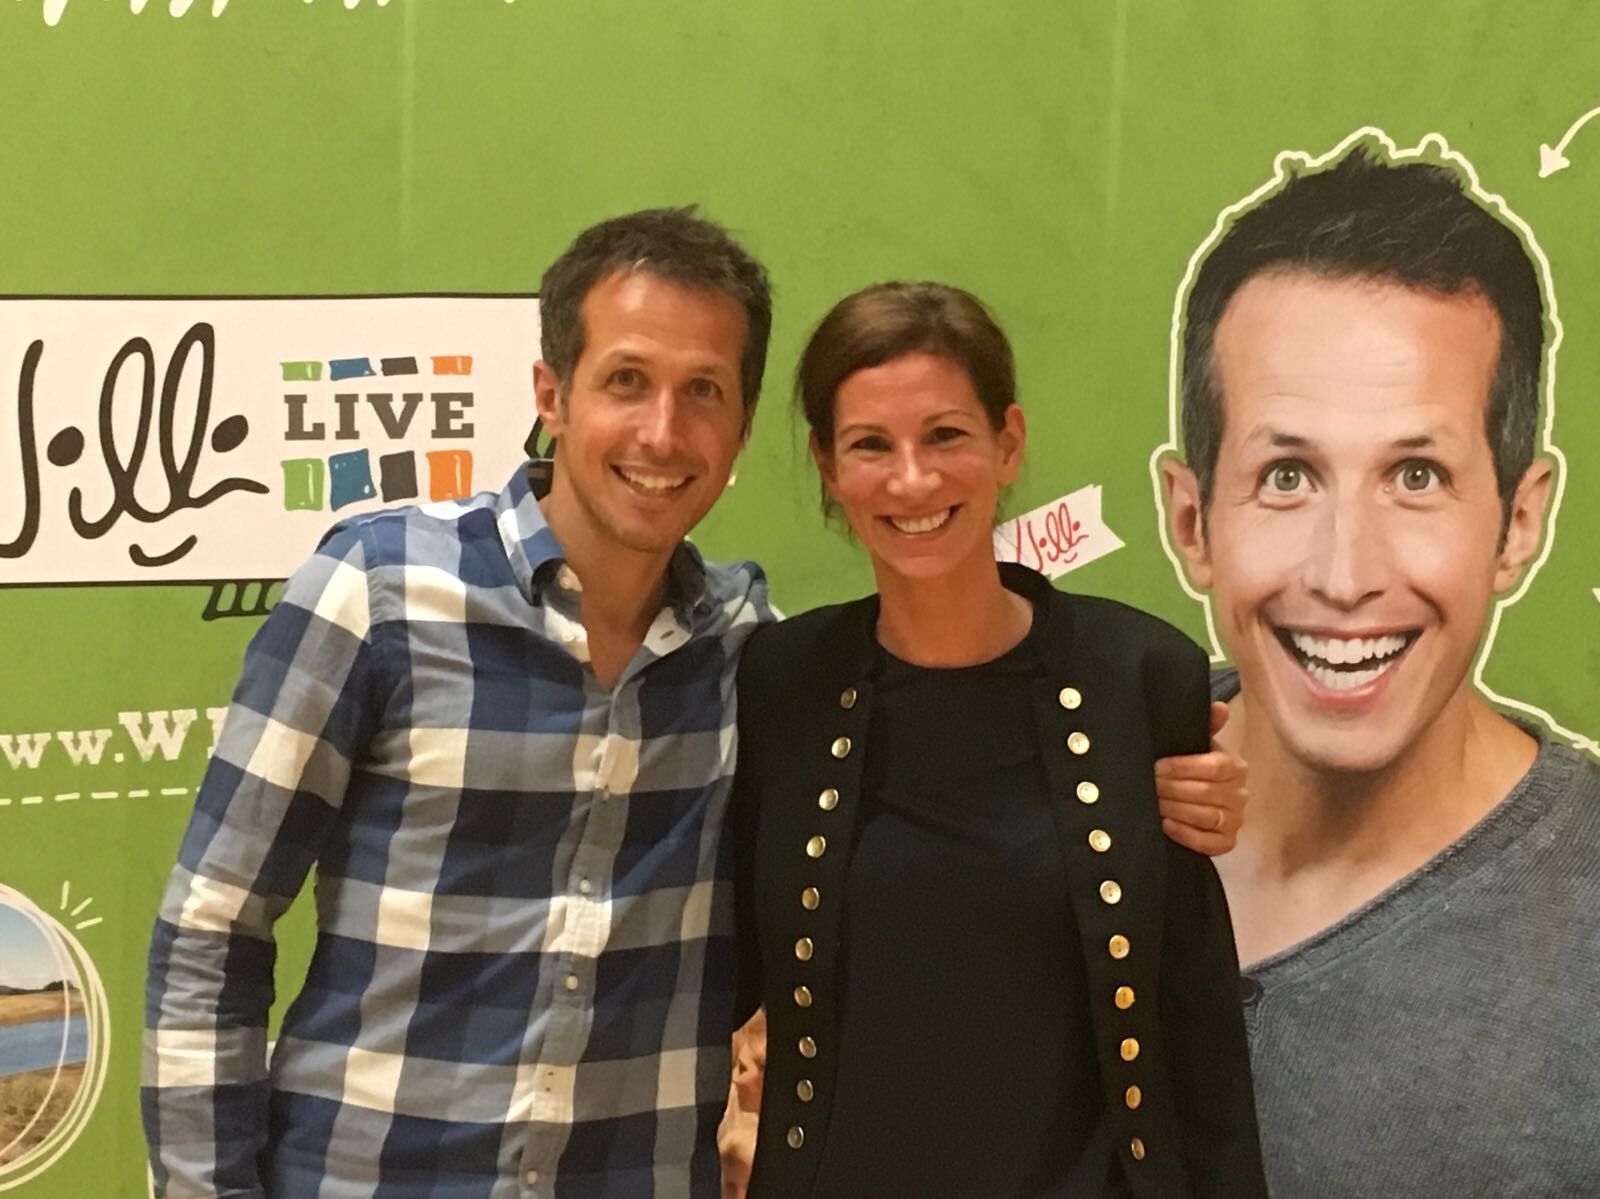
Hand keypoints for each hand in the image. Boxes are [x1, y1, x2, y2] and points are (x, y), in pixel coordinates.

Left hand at [1154, 701, 1246, 856]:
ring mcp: (1235, 820)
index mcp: (1235, 767)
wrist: (1198, 799)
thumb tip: (1219, 707)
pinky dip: (1187, 835)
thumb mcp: (1197, 745)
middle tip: (1149, 786)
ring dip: (1176, 810)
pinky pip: (1210, 844)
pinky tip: (1166, 825)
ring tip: (1154, 804)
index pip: (1215, 767)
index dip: (1183, 767)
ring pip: (1207, 817)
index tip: (1157, 766)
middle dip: (1172, 789)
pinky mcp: (1227, 842)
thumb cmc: (1194, 768)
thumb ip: (1206, 726)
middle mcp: (1240, 794)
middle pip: (1207, 793)